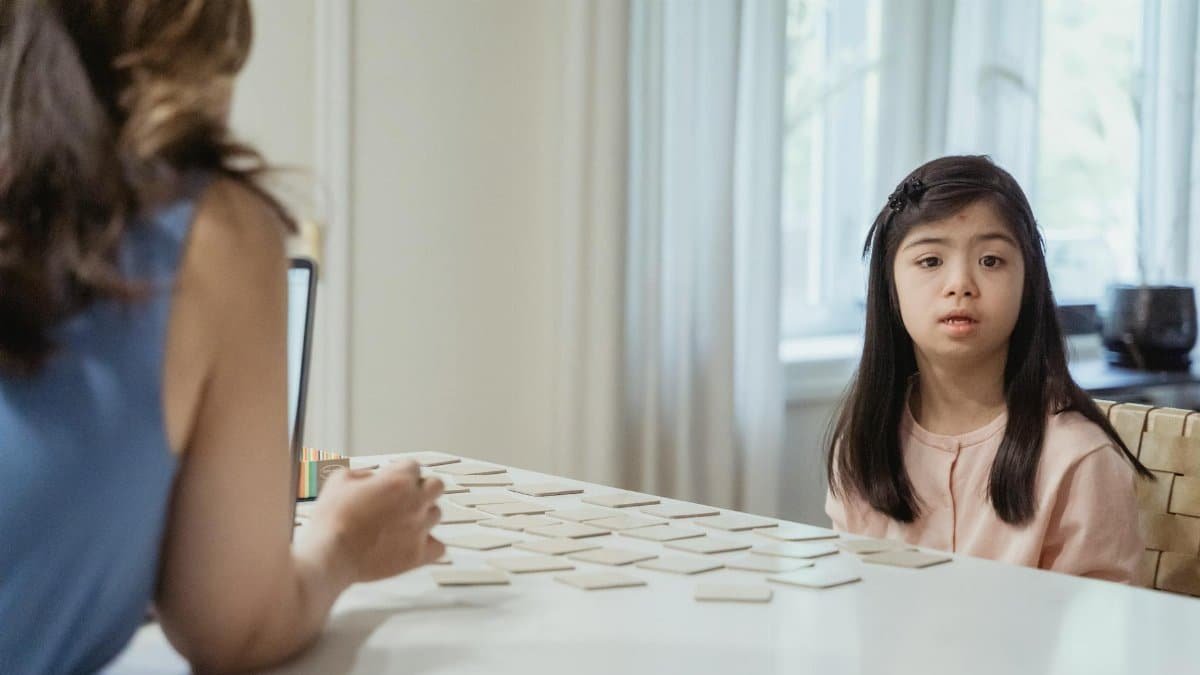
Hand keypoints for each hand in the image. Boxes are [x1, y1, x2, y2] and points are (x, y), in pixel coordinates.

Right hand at [303, 460, 444, 582]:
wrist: (330, 555)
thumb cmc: (331, 518)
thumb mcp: (339, 480)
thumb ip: (361, 473)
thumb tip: (371, 479)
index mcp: (398, 480)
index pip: (413, 466)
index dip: (399, 472)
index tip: (390, 480)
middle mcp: (415, 502)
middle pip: (436, 485)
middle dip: (422, 488)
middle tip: (404, 498)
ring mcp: (419, 529)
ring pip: (436, 514)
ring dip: (423, 515)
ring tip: (401, 523)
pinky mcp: (417, 555)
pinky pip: (439, 547)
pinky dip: (429, 545)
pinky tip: (413, 544)